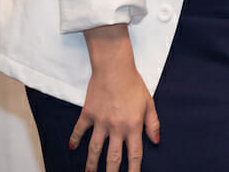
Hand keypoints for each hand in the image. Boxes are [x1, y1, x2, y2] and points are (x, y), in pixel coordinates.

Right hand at [75, 24, 160, 171]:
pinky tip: (72, 148)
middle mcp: (116, 128)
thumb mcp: (149, 102)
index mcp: (133, 126)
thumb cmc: (133, 83)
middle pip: (113, 158)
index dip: (133, 170)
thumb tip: (156, 141)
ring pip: (95, 149)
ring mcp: (101, 122)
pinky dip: (75, 139)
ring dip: (91, 164)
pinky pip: (80, 130)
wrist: (114, 67)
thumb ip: (153, 123)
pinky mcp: (88, 113)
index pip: (134, 155)